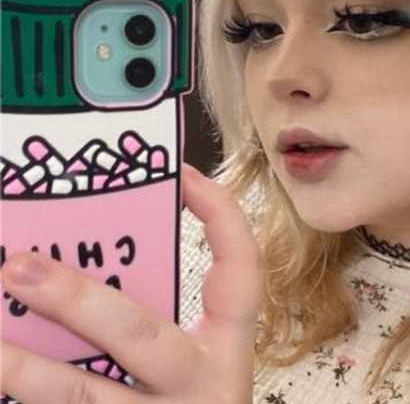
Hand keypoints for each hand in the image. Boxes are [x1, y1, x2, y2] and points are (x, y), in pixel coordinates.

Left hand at [1, 163, 263, 402]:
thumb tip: (86, 254)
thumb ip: (153, 313)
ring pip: (84, 394)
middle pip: (142, 336)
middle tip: (19, 267)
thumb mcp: (190, 355)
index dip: (219, 215)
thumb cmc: (188, 397)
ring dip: (24, 366)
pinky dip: (27, 396)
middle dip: (78, 301)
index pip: (240, 269)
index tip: (181, 173)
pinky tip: (2, 374)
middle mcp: (200, 382)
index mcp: (227, 345)